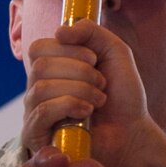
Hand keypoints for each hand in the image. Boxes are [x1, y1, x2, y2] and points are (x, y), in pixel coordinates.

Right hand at [23, 23, 165, 166]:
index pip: (39, 47)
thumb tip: (59, 31)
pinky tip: (87, 112)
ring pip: (40, 88)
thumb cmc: (122, 96)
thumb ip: (92, 31)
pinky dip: (69, 105)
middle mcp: (37, 88)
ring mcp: (34, 112)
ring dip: (79, 90)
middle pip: (40, 66)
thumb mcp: (115, 52)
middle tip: (101, 83)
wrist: (132, 133)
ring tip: (99, 99)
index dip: (68, 48)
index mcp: (51, 68)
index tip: (94, 59)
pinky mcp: (36, 135)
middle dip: (79, 72)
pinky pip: (41, 111)